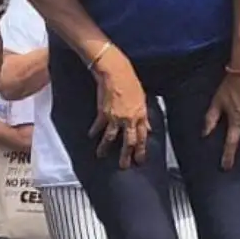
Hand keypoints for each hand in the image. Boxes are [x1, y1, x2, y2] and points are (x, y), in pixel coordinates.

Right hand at [87, 53, 149, 167]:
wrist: (115, 73)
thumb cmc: (130, 81)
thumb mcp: (143, 98)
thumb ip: (144, 115)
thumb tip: (148, 127)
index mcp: (141, 114)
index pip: (143, 136)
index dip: (141, 149)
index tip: (140, 158)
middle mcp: (129, 118)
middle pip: (129, 141)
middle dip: (127, 155)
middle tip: (124, 165)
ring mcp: (115, 117)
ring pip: (111, 137)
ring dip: (105, 148)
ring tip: (101, 155)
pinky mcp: (103, 113)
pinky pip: (98, 126)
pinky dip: (94, 131)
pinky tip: (91, 136)